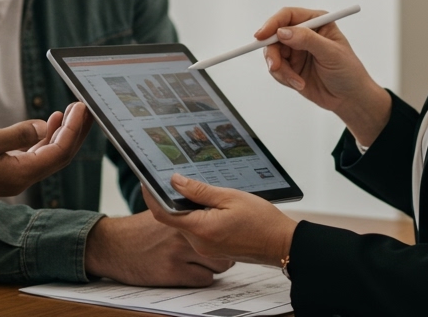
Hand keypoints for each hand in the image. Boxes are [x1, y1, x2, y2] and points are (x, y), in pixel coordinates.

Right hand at [0, 103, 91, 227]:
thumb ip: (18, 134)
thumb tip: (44, 128)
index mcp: (18, 176)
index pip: (58, 152)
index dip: (73, 129)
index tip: (81, 107)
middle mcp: (19, 180)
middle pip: (59, 156)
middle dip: (74, 132)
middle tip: (85, 108)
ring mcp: (12, 176)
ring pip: (47, 156)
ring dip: (61, 134)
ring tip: (70, 111)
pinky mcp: (3, 170)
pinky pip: (33, 155)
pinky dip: (44, 139)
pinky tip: (47, 124)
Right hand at [83, 210, 233, 285]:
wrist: (112, 246)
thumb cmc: (136, 231)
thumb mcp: (159, 214)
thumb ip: (181, 212)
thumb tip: (205, 208)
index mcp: (179, 215)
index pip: (214, 220)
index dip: (221, 229)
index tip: (223, 233)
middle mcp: (181, 232)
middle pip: (221, 246)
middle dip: (220, 251)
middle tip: (212, 252)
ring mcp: (178, 253)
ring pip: (218, 265)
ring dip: (211, 266)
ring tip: (198, 262)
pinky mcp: (174, 273)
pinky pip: (204, 279)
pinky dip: (200, 278)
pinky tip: (187, 272)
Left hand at [142, 176, 295, 266]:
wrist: (282, 244)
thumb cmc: (262, 220)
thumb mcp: (230, 197)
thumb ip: (199, 190)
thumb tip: (175, 181)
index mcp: (202, 229)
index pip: (164, 213)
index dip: (151, 196)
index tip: (145, 180)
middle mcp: (200, 242)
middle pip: (174, 218)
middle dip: (172, 199)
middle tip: (175, 177)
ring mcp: (206, 248)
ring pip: (186, 224)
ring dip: (187, 208)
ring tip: (199, 189)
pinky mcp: (213, 249)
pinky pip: (197, 230)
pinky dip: (197, 216)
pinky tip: (210, 204)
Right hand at [256, 6, 390, 145]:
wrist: (350, 99)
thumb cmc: (349, 72)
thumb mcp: (331, 53)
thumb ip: (307, 40)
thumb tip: (283, 32)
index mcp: (316, 23)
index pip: (288, 16)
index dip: (272, 24)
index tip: (262, 36)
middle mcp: (303, 34)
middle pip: (274, 35)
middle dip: (273, 52)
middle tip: (275, 67)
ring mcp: (296, 51)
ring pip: (272, 54)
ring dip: (280, 69)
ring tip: (296, 81)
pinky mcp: (291, 67)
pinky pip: (276, 69)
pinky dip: (283, 78)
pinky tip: (299, 84)